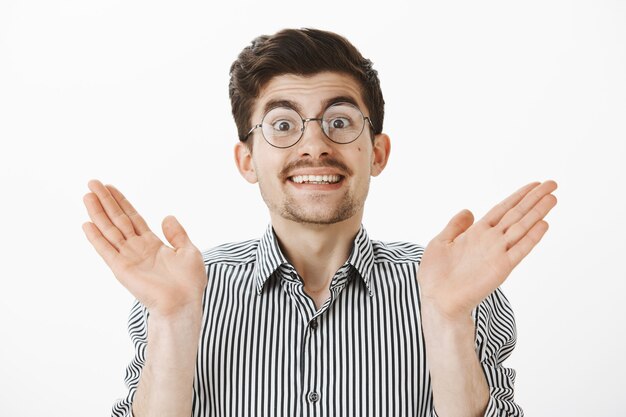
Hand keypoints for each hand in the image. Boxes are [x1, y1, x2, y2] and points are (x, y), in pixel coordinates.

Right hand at [82, 180, 206, 317]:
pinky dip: (96, 238)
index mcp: (152, 244)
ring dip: (98, 213)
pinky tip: (86, 224)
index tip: (110, 187)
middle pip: (118, 220)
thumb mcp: (189, 251)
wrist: (183, 303)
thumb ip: (177, 234)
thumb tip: (167, 216)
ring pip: (110, 230)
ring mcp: (128, 258)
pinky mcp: (122, 269)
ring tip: (87, 195)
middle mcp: (137, 248)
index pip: (133, 218)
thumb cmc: (189, 283)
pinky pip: (106, 250)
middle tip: (92, 183)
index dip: (122, 202)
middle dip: (106, 202)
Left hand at [417, 180, 557, 319]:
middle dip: (534, 199)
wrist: (436, 299)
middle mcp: (490, 241)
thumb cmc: (435, 275)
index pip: (502, 210)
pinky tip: (543, 225)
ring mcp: (497, 253)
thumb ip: (455, 226)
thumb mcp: (441, 242)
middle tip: (553, 184)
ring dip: (537, 213)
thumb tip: (468, 211)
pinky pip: (519, 250)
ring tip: (553, 198)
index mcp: (476, 233)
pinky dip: (531, 238)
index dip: (518, 196)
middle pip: (516, 215)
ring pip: (521, 228)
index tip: (534, 185)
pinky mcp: (500, 268)